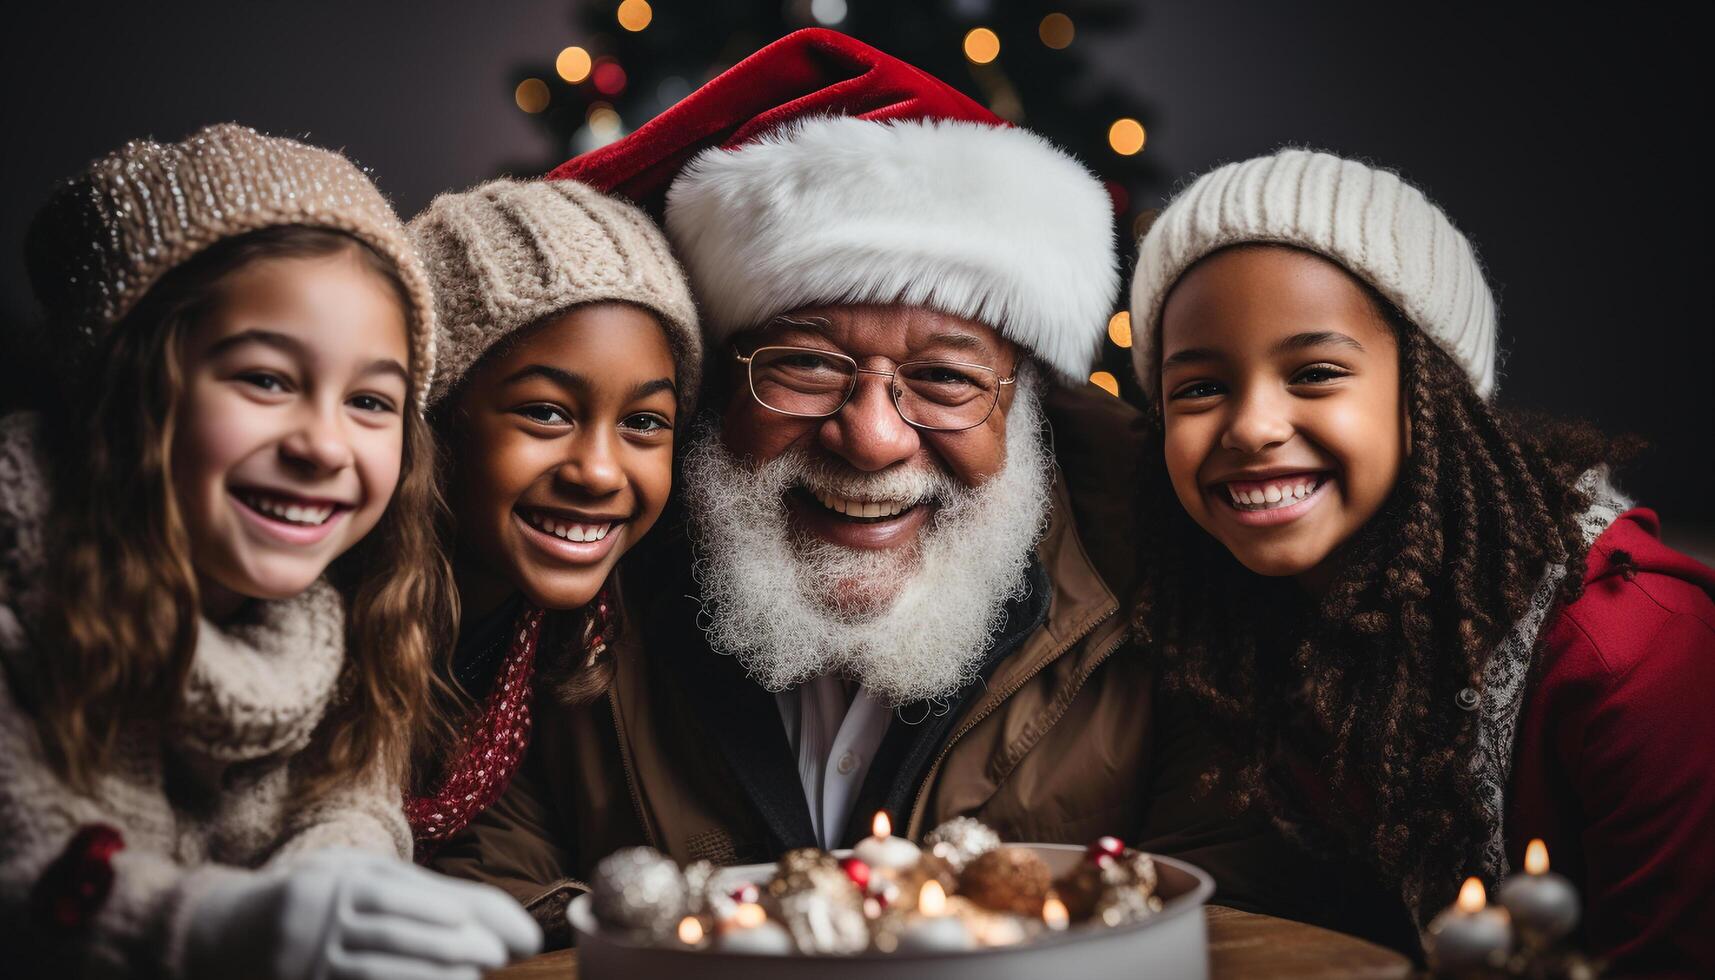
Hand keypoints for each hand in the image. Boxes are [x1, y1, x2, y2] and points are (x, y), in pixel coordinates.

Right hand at [183, 849, 540, 979]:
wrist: (220, 934)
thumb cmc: (311, 899)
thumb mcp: (354, 879)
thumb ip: (415, 892)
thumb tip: (481, 914)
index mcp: (340, 880)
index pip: (404, 893)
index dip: (455, 909)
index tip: (495, 926)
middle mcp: (321, 916)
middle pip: (396, 932)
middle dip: (454, 945)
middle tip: (498, 955)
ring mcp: (306, 959)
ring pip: (377, 971)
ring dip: (431, 976)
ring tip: (471, 979)